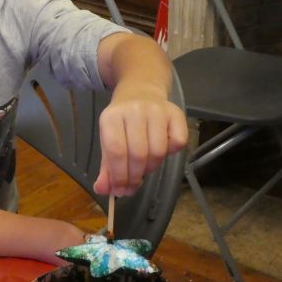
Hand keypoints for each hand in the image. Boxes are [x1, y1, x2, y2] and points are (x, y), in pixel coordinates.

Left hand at [93, 80, 186, 195]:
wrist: (140, 91)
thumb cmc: (122, 123)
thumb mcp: (108, 141)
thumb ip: (106, 168)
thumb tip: (103, 190)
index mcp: (112, 117)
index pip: (116, 152)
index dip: (119, 176)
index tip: (120, 190)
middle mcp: (135, 111)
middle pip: (138, 154)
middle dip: (135, 176)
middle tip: (133, 185)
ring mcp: (157, 110)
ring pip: (159, 152)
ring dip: (152, 167)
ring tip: (145, 166)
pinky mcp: (176, 113)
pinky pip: (178, 143)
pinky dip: (171, 153)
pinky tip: (162, 149)